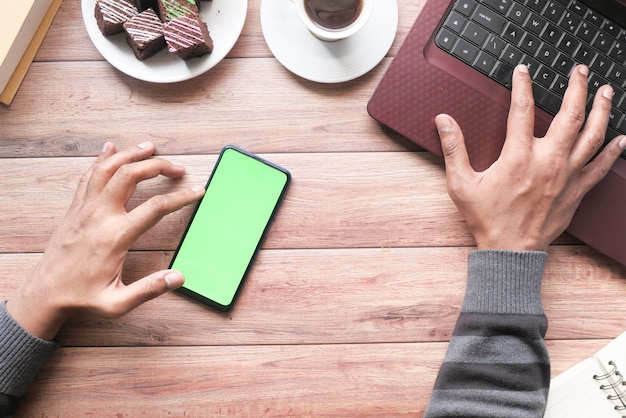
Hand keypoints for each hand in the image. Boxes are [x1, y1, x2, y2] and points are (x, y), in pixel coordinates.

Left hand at [6, 142, 204, 339]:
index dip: (181, 197)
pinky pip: (89, 176)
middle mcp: (99, 216)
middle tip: (177, 168)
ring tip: (150, 147)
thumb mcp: (117, 303)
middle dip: (157, 166)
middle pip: (130, 175)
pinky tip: (111, 149)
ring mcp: (84, 209)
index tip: (197, 191)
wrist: (44, 294)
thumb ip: (149, 290)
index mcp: (115, 237)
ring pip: (107, 168)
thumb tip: (178, 277)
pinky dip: (102, 159)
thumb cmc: (81, 297)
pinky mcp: (75, 209)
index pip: (156, 208)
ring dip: (130, 154)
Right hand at [435, 64, 625, 250]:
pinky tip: (621, 138)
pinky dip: (613, 150)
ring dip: (602, 110)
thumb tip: (444, 121)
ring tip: (606, 92)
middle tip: (579, 71)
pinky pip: (601, 166)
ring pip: (592, 135)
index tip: (524, 71)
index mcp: (518, 156)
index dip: (523, 85)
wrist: (510, 250)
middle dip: (577, 87)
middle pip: (570, 115)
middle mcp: (547, 161)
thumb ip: (454, 149)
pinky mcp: (577, 191)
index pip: (522, 109)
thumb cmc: (487, 219)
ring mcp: (566, 175)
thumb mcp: (461, 184)